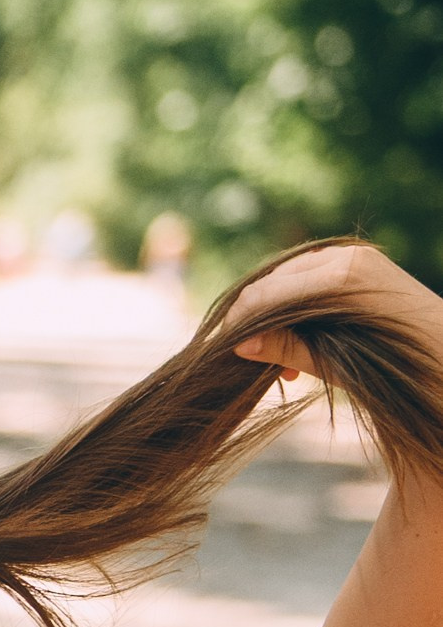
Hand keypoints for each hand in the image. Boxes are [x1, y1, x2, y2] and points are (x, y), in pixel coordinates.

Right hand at [230, 240, 442, 380]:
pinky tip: (298, 344)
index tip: (224, 348)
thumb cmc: (402, 368)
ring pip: (292, 278)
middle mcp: (348, 259)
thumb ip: (290, 349)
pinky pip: (313, 278)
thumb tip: (242, 346)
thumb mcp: (337, 364)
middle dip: (257, 317)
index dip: (241, 320)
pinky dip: (297, 307)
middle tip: (247, 357)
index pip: (268, 292)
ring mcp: (356, 257)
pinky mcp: (362, 264)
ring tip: (278, 363)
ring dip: (276, 315)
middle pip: (276, 280)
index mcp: (342, 279)